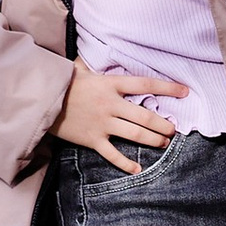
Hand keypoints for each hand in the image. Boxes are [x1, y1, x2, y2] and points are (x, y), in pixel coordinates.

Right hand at [58, 65, 185, 169]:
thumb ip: (100, 70)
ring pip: (134, 134)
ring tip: (164, 143)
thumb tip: (104, 56)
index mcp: (111, 84)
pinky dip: (125, 163)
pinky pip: (112, 154)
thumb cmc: (63, 83)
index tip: (185, 92)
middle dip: (163, 124)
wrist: (40, 99)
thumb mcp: (85, 71)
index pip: (145, 85)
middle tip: (174, 129)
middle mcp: (110, 104)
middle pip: (145, 116)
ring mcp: (102, 123)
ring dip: (153, 139)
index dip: (167, 88)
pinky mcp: (92, 139)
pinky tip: (138, 169)